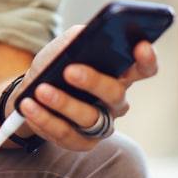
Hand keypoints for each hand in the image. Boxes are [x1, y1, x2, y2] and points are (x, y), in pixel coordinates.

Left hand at [15, 26, 158, 150]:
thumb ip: (73, 39)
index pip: (144, 68)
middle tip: (70, 71)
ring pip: (90, 117)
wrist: (31, 93)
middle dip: (93, 81)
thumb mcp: (61, 47)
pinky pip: (67, 135)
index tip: (140, 46)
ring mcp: (102, 124)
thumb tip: (81, 34)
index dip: (147, 59)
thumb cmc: (54, 67)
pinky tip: (30, 106)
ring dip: (63, 103)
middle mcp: (116, 101)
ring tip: (40, 90)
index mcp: (119, 73)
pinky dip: (45, 120)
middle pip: (115, 94)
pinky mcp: (82, 142)